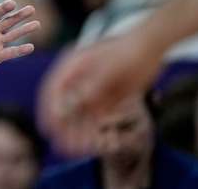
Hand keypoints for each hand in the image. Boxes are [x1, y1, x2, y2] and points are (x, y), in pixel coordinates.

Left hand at [0, 0, 38, 79]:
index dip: (4, 8)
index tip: (12, 3)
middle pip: (9, 21)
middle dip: (20, 15)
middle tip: (32, 9)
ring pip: (13, 35)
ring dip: (24, 30)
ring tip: (37, 24)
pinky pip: (11, 52)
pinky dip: (20, 50)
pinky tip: (31, 47)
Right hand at [38, 31, 162, 153]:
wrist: (151, 48)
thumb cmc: (126, 52)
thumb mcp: (107, 69)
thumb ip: (91, 87)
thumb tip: (76, 104)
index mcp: (72, 65)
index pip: (53, 89)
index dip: (49, 109)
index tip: (47, 127)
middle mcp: (79, 79)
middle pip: (66, 105)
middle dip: (63, 127)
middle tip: (61, 146)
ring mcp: (93, 89)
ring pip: (81, 115)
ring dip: (78, 133)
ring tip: (77, 150)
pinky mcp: (107, 99)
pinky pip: (98, 119)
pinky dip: (95, 131)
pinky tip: (95, 144)